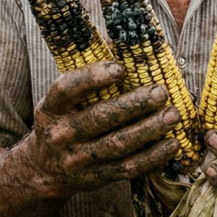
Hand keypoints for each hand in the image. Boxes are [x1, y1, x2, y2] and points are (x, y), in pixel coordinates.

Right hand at [24, 60, 180, 198]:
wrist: (43, 170)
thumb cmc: (63, 120)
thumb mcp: (62, 99)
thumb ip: (88, 73)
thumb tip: (121, 37)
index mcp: (51, 108)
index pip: (67, 89)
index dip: (93, 77)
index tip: (120, 68)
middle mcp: (61, 134)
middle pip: (100, 118)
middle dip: (134, 104)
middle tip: (161, 92)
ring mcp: (78, 159)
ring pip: (117, 144)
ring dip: (149, 129)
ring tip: (173, 115)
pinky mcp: (96, 178)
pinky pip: (127, 168)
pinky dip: (152, 157)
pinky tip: (172, 144)